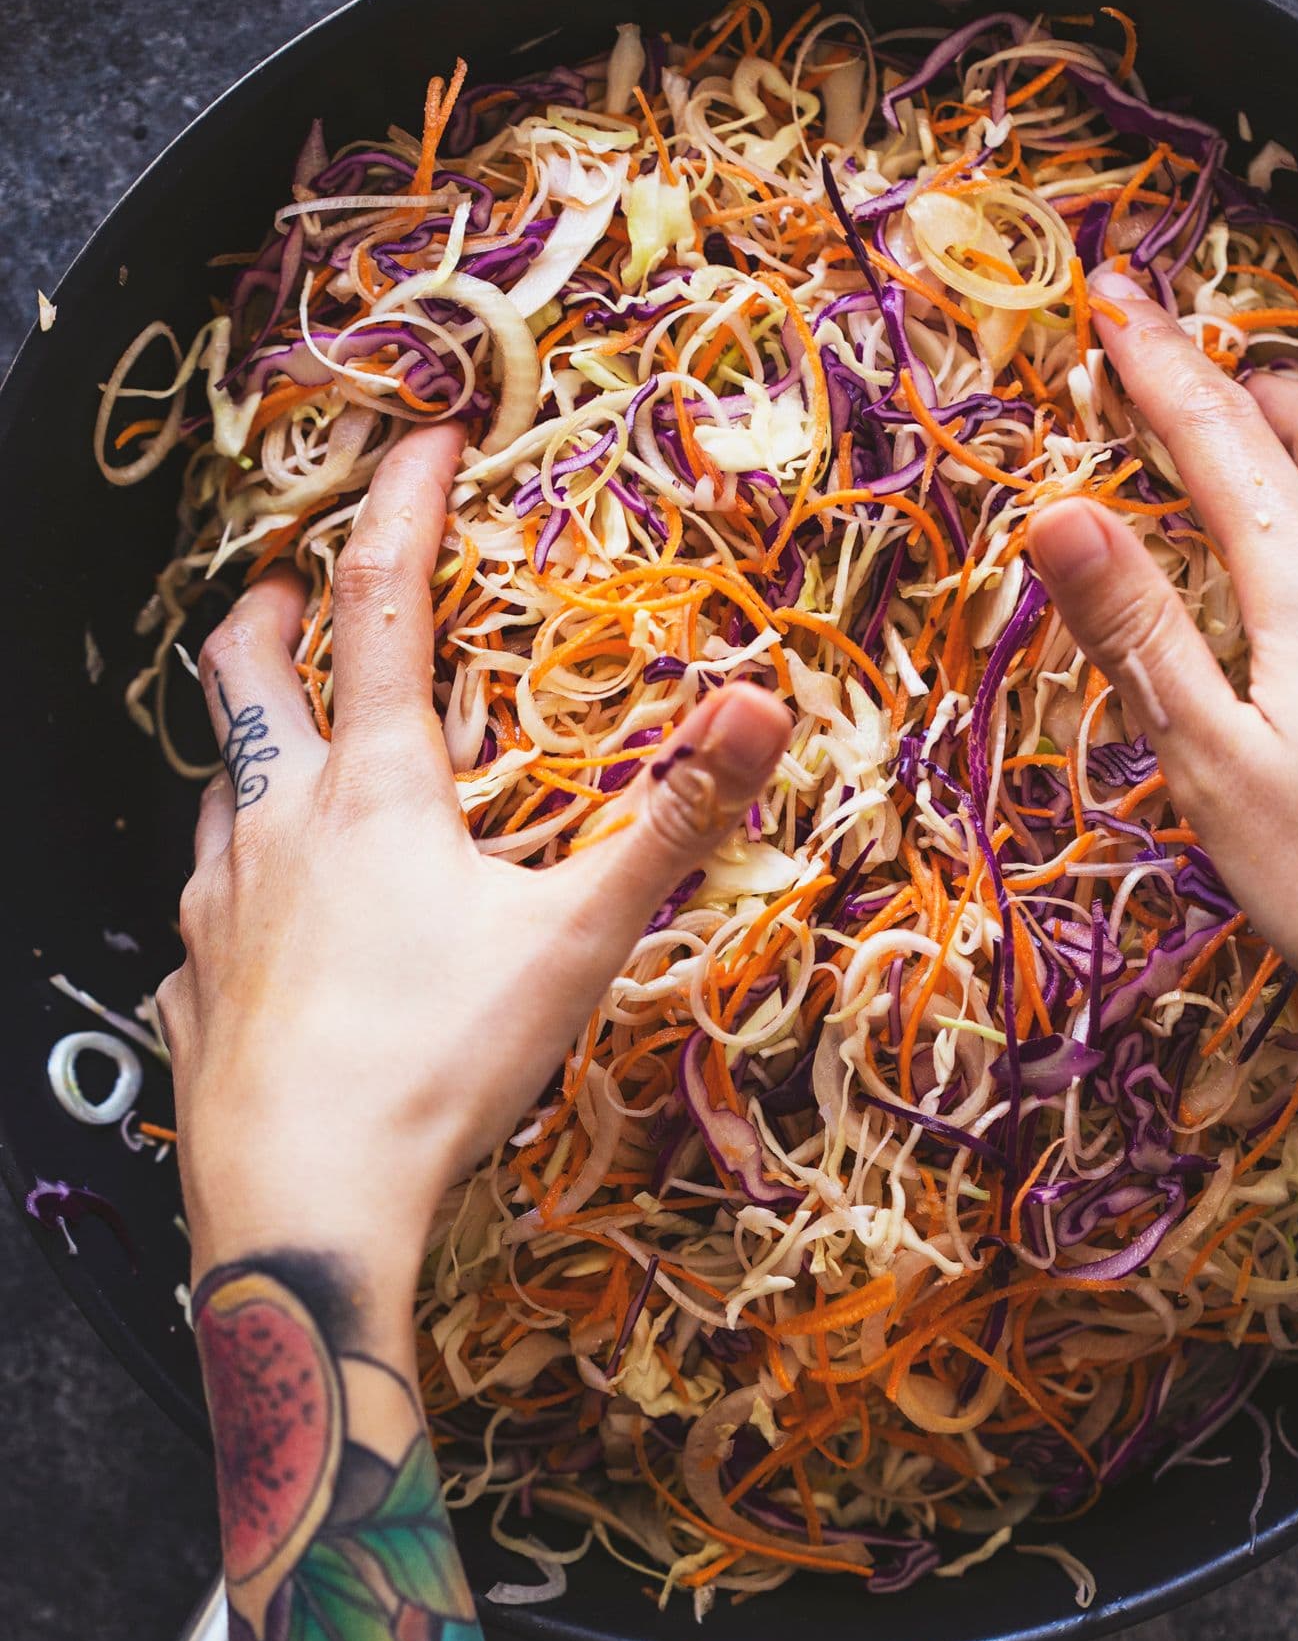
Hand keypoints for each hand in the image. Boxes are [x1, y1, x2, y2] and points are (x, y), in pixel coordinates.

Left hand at [158, 422, 790, 1302]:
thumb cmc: (440, 1062)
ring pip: (214, 789)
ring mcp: (219, 911)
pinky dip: (231, 885)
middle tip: (297, 585)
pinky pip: (199, 911)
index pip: (383, 604)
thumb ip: (671, 823)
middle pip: (243, 671)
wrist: (305, 1199)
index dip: (403, 505)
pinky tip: (261, 924)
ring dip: (247, 749)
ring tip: (284, 755)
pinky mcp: (191, 992)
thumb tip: (763, 707)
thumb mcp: (578, 940)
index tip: (425, 441)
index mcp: (375, 794)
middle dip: (272, 607)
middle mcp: (277, 828)